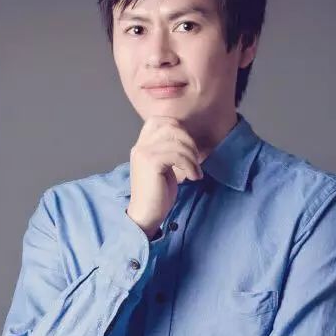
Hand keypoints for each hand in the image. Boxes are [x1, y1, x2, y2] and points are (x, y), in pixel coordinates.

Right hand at [126, 116, 202, 236]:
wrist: (145, 215)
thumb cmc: (158, 194)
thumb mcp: (164, 167)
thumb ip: (169, 150)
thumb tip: (187, 139)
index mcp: (142, 145)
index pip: (160, 120)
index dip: (178, 128)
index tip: (188, 148)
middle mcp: (140, 146)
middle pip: (171, 127)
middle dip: (189, 142)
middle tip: (195, 160)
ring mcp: (144, 153)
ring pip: (177, 142)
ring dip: (192, 157)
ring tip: (195, 172)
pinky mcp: (151, 163)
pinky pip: (177, 155)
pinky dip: (190, 165)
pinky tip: (192, 177)